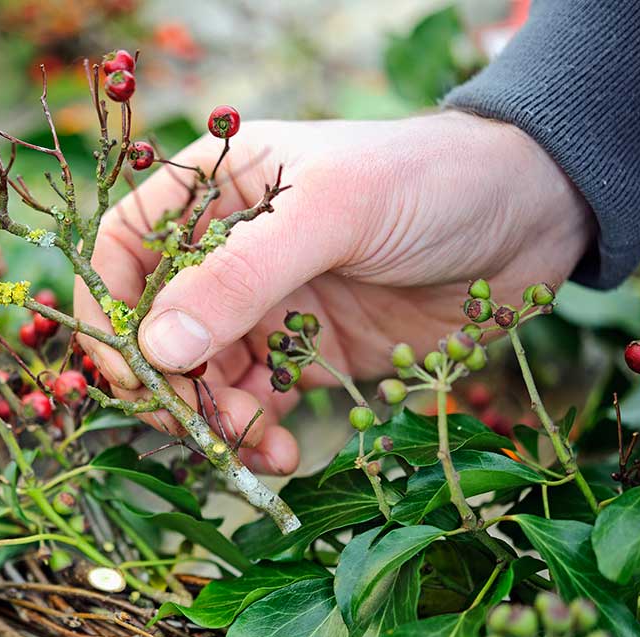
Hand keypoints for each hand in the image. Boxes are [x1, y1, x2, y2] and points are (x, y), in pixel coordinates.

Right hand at [75, 111, 592, 474]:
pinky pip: (257, 403)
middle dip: (168, 382)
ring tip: (253, 442)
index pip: (123, 250)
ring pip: (203, 376)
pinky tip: (281, 451)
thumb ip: (242, 276)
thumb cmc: (427, 181)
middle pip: (156, 327)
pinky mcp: (306, 353)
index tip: (125, 367)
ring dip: (215, 418)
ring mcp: (265, 305)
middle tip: (195, 423)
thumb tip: (157, 347)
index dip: (108, 309)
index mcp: (214, 191)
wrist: (531, 215)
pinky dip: (257, 434)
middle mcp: (227, 251)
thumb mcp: (332, 213)